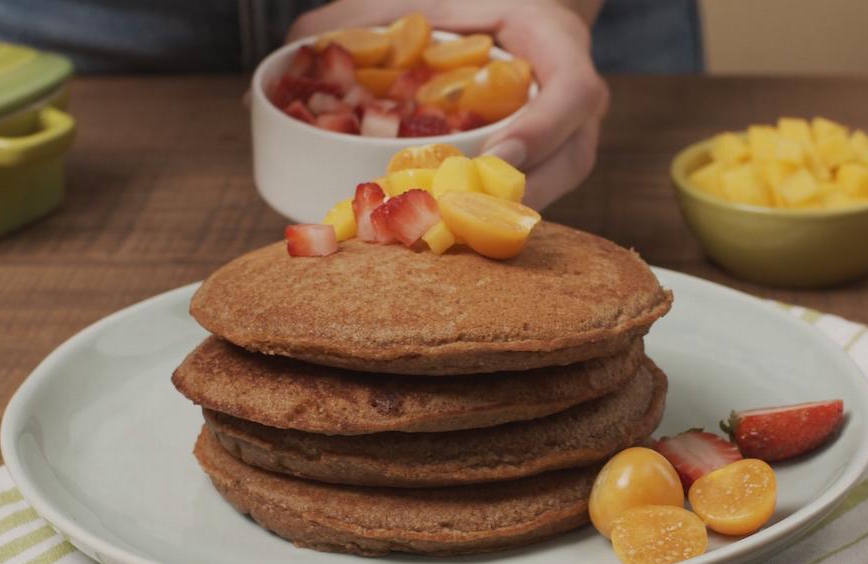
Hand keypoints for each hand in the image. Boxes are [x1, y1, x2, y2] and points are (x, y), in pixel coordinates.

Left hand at [289, 0, 608, 209]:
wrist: (521, 23)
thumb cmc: (478, 7)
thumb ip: (367, 17)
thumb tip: (292, 48)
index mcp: (561, 51)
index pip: (573, 94)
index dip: (542, 129)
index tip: (499, 154)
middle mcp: (574, 108)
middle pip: (564, 163)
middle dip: (506, 196)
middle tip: (447, 215)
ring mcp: (566, 147)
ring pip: (546, 195)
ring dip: (492, 221)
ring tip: (436, 237)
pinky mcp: (546, 175)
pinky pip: (524, 203)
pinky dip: (483, 221)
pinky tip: (436, 235)